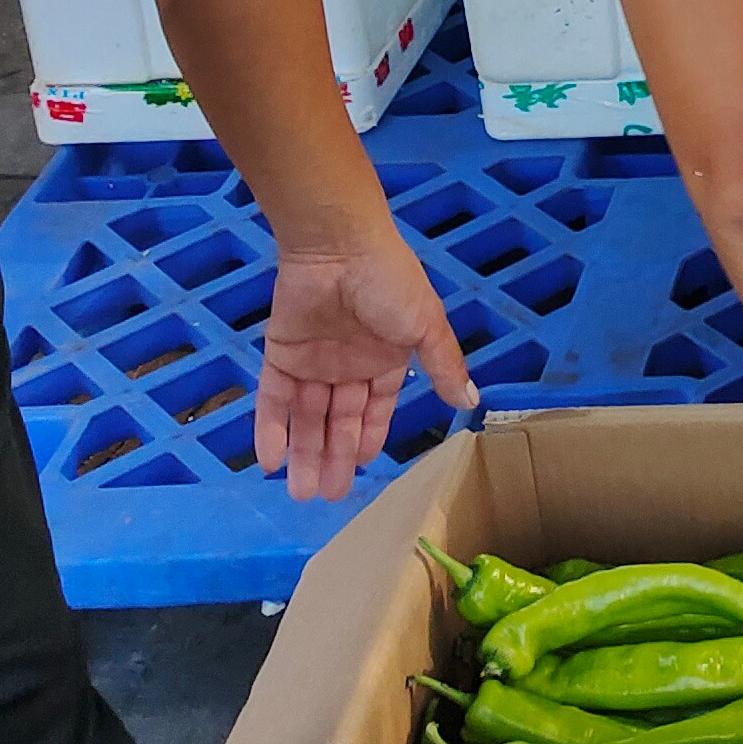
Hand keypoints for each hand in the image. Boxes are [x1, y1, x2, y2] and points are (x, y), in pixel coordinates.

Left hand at [257, 222, 476, 503]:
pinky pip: (273, 399)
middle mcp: (347, 364)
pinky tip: (270, 462)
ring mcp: (312, 361)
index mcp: (384, 358)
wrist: (338, 247)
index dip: (367, 438)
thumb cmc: (389, 282)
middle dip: (334, 457)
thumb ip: (444, 365)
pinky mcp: (280, 355)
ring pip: (307, 417)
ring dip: (303, 453)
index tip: (360, 468)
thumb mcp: (426, 325)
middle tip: (327, 496)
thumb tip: (472, 401)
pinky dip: (270, 429)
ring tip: (301, 493)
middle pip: (339, 420)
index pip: (376, 408)